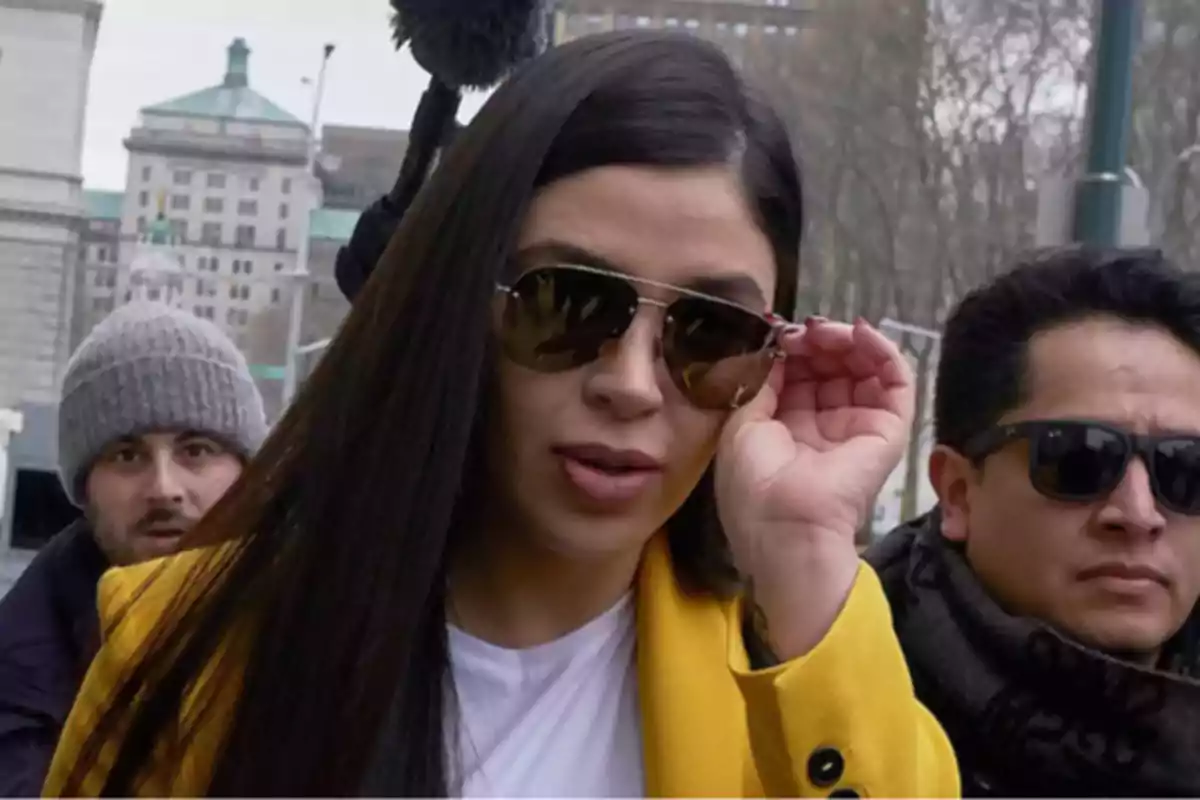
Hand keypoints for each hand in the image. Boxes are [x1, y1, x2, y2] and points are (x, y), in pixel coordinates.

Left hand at [715, 317, 914, 656]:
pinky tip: (862, 335)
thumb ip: (763, 384)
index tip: (781, 332)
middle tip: (806, 330)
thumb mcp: (743, 425)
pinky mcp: (889, 430)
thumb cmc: (755, 485)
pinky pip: (896, 383)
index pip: (800, 373)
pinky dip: (883, 351)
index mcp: (788, 428)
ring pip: (865, 368)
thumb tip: (774, 351)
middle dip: (819, 341)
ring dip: (848, 340)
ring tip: (829, 332)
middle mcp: (825, 424)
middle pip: (832, 366)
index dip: (793, 348)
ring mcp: (859, 426)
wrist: (786, 529)